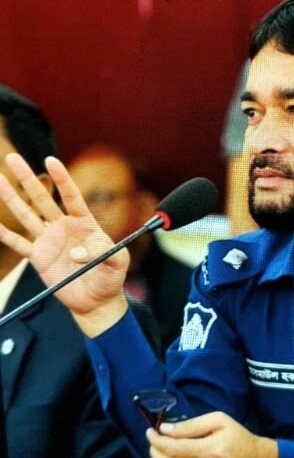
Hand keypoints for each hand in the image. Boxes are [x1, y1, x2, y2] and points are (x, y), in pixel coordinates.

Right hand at [0, 154, 128, 334]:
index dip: (62, 178)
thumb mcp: (117, 261)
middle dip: (28, 178)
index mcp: (84, 223)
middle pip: (42, 199)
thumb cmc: (110, 277)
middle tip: (13, 158)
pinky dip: (5, 235)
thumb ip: (101, 252)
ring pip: (27, 215)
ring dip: (12, 198)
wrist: (97, 300)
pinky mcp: (38, 258)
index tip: (51, 160)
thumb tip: (75, 252)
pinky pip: (18, 244)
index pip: (71, 196)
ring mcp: (49, 241)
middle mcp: (64, 227)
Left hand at [146, 412, 277, 457]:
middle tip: (154, 438)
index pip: (174, 448)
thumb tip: (166, 428)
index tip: (149, 431)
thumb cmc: (236, 436)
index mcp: (209, 450)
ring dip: (160, 457)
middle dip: (155, 450)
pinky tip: (170, 455)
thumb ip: (192, 425)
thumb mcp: (218, 420)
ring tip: (161, 446)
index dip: (157, 440)